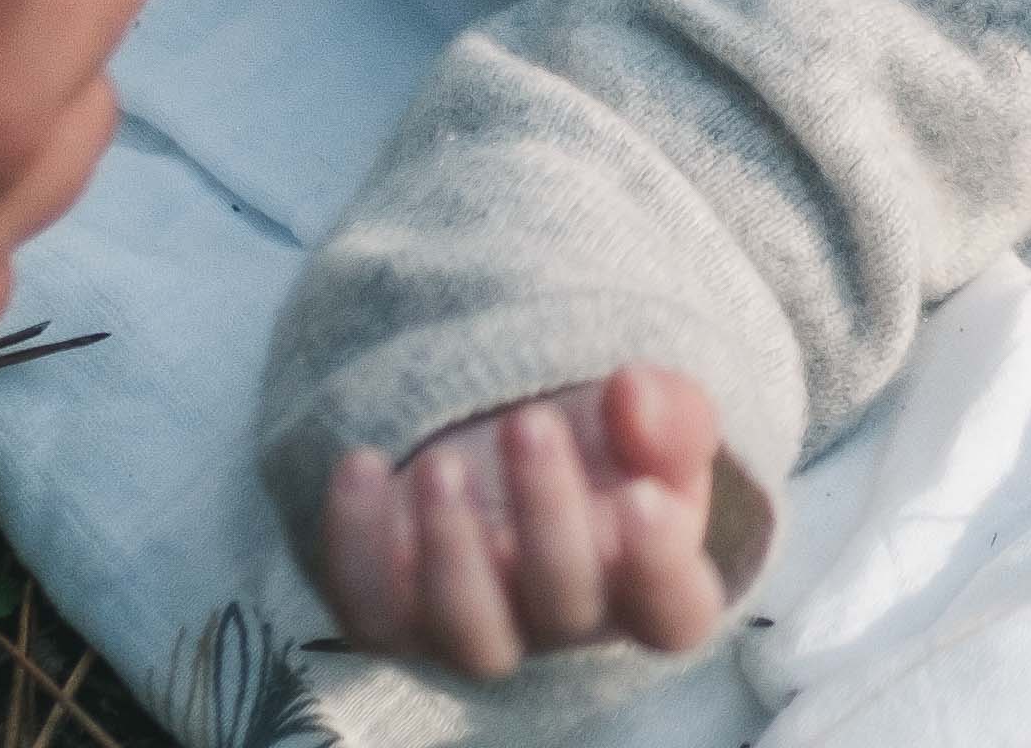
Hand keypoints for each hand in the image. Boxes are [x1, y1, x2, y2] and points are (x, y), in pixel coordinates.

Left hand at [320, 366, 733, 673]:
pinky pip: (371, 612)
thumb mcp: (654, 418)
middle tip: (529, 422)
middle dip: (546, 513)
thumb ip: (668, 412)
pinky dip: (357, 544)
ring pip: (467, 632)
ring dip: (452, 548)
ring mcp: (478, 633)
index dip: (659, 572)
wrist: (512, 449)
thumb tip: (633, 397)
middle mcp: (566, 627)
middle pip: (564, 609)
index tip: (643, 499)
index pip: (672, 613)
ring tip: (442, 462)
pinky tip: (364, 466)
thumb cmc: (603, 444)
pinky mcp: (399, 622)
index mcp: (652, 587)